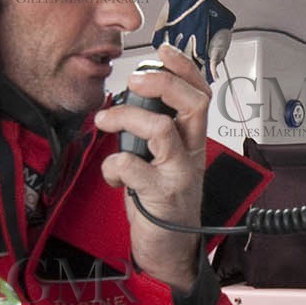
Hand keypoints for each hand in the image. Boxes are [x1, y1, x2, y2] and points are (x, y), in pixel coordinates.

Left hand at [94, 45, 208, 291]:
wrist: (170, 252)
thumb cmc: (162, 203)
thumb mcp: (164, 160)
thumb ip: (155, 132)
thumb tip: (133, 102)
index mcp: (193, 140)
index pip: (201, 94)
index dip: (184, 68)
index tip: (163, 52)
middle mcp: (192, 153)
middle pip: (192, 104)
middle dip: (162, 83)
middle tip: (133, 82)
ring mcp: (179, 174)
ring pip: (161, 130)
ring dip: (126, 119)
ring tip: (104, 121)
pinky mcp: (161, 196)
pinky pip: (133, 167)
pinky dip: (113, 165)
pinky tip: (111, 175)